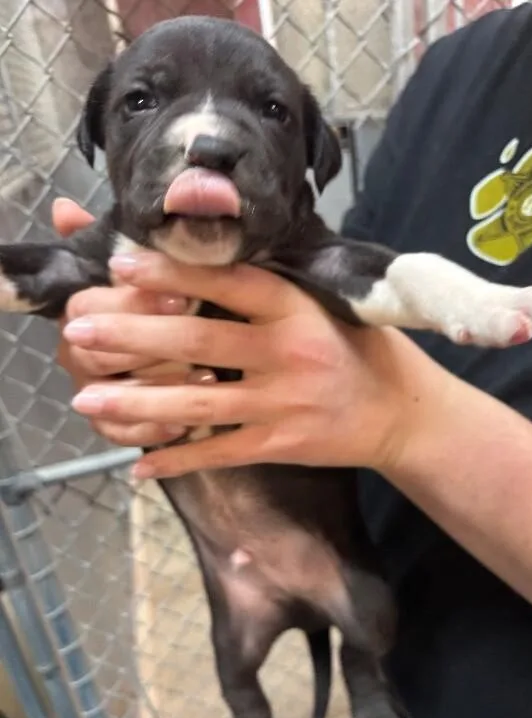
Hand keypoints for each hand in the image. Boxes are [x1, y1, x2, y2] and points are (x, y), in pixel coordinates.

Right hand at [53, 198, 197, 446]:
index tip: (182, 298)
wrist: (197, 351)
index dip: (134, 303)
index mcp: (83, 311)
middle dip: (150, 346)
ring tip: (207, 378)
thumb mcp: (155, 269)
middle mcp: (79, 351)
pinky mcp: (114, 427)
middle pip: (94, 353)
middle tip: (199, 345)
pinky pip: (122, 436)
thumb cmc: (169, 303)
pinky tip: (187, 425)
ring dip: (159, 387)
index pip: (88, 307)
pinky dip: (152, 431)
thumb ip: (116, 242)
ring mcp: (94, 392)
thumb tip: (64, 208)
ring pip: (114, 395)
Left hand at [61, 249, 451, 478]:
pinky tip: (137, 464)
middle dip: (132, 338)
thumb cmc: (364, 349)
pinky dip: (178, 459)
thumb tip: (213, 259)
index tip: (121, 263)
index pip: (227, 284)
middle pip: (197, 344)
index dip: (173, 274)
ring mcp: (283, 404)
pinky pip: (219, 452)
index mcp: (298, 309)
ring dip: (137, 403)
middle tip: (79, 332)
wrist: (405, 414)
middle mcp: (288, 353)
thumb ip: (276, 287)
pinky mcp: (281, 445)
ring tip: (85, 400)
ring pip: (198, 404)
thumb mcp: (329, 304)